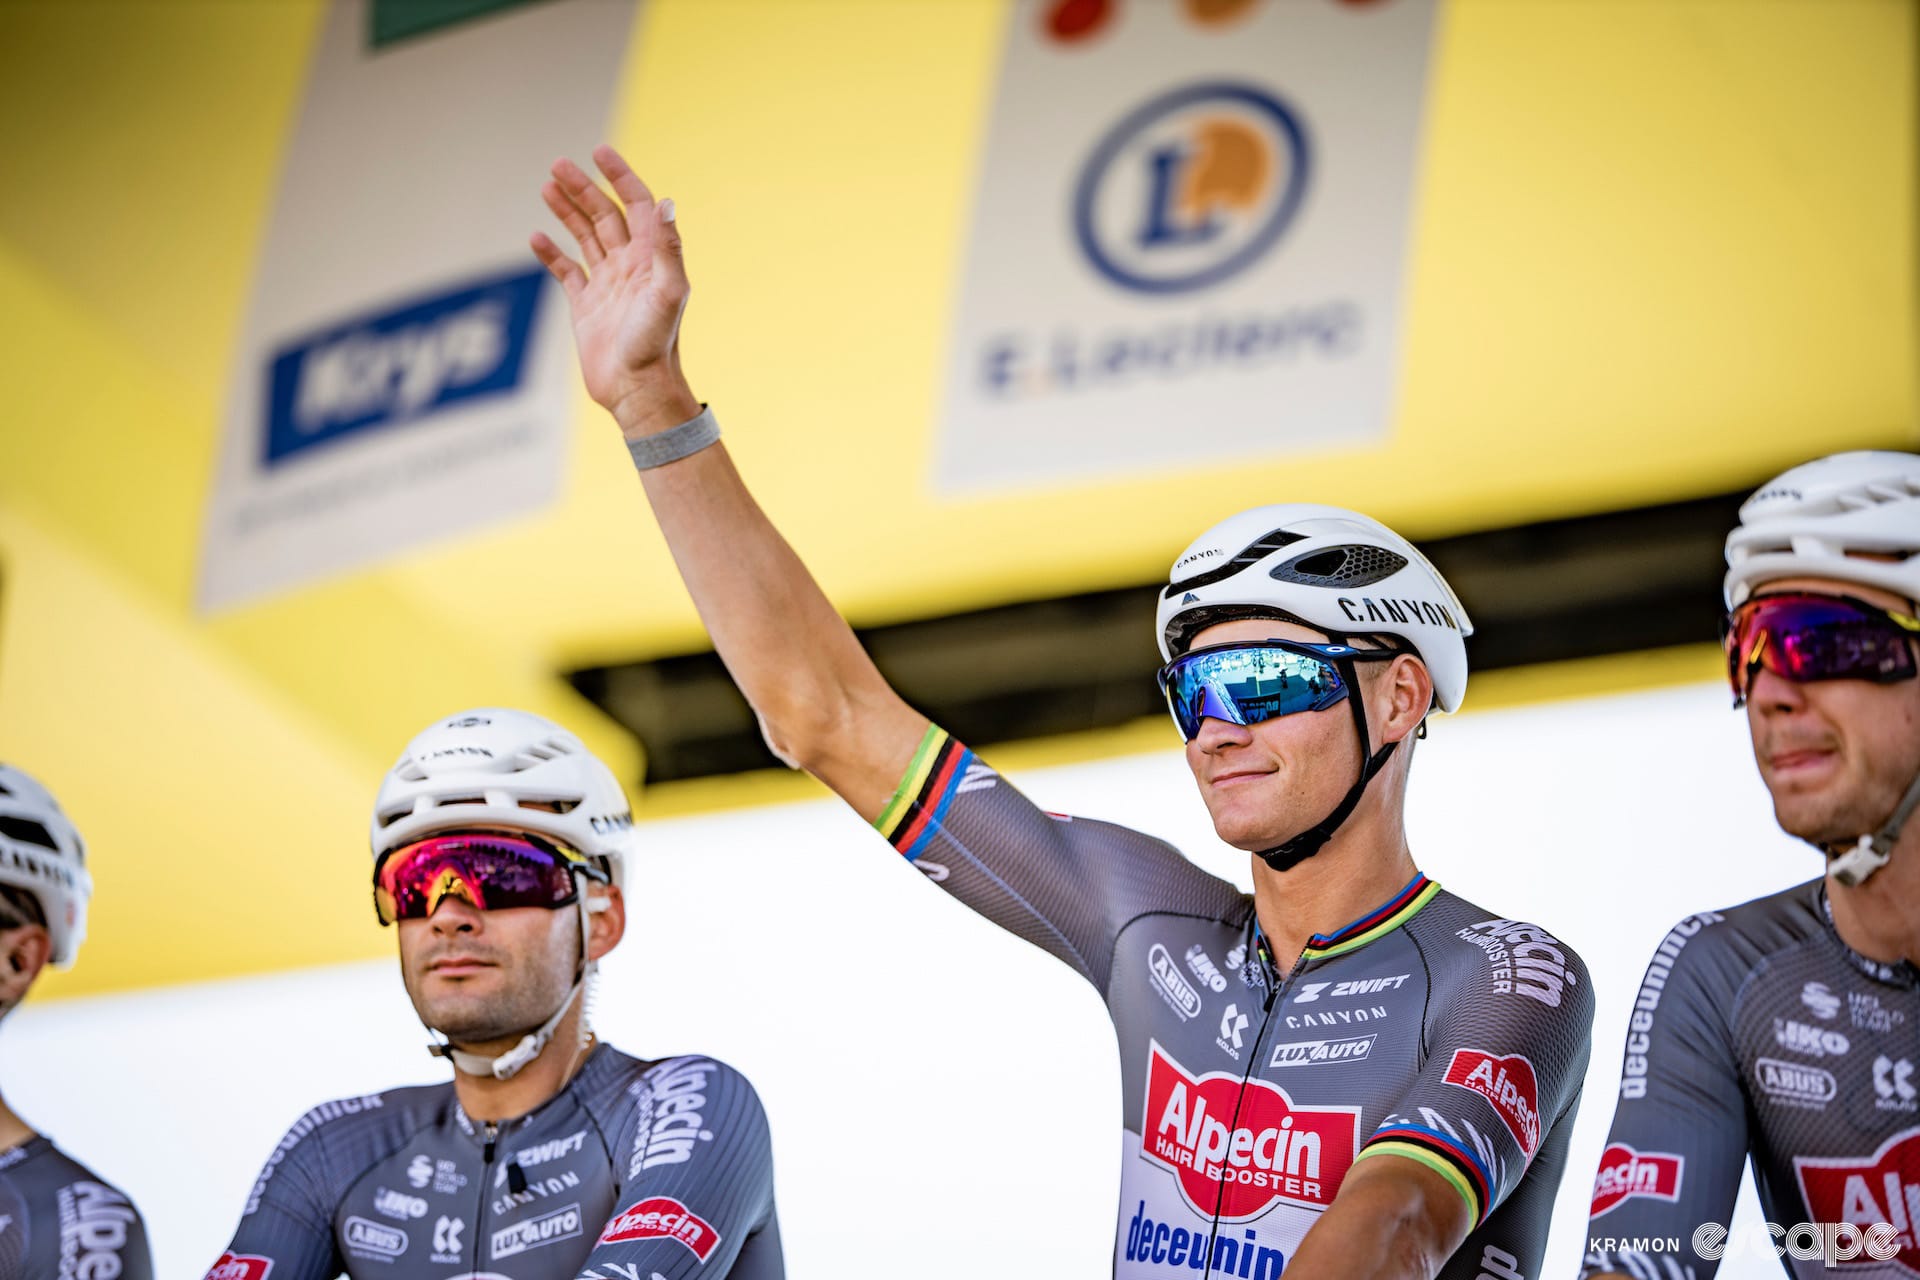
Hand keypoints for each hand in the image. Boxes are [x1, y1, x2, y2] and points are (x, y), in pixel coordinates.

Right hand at [531, 145, 699, 434]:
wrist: (637, 389)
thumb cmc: (655, 344)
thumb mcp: (667, 291)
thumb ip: (667, 247)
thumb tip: (666, 202)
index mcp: (651, 258)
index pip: (636, 206)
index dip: (620, 177)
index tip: (599, 152)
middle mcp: (630, 267)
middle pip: (605, 215)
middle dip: (583, 188)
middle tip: (557, 165)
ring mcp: (607, 285)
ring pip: (585, 237)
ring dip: (567, 211)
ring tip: (546, 186)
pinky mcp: (586, 307)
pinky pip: (566, 272)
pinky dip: (551, 253)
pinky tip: (536, 237)